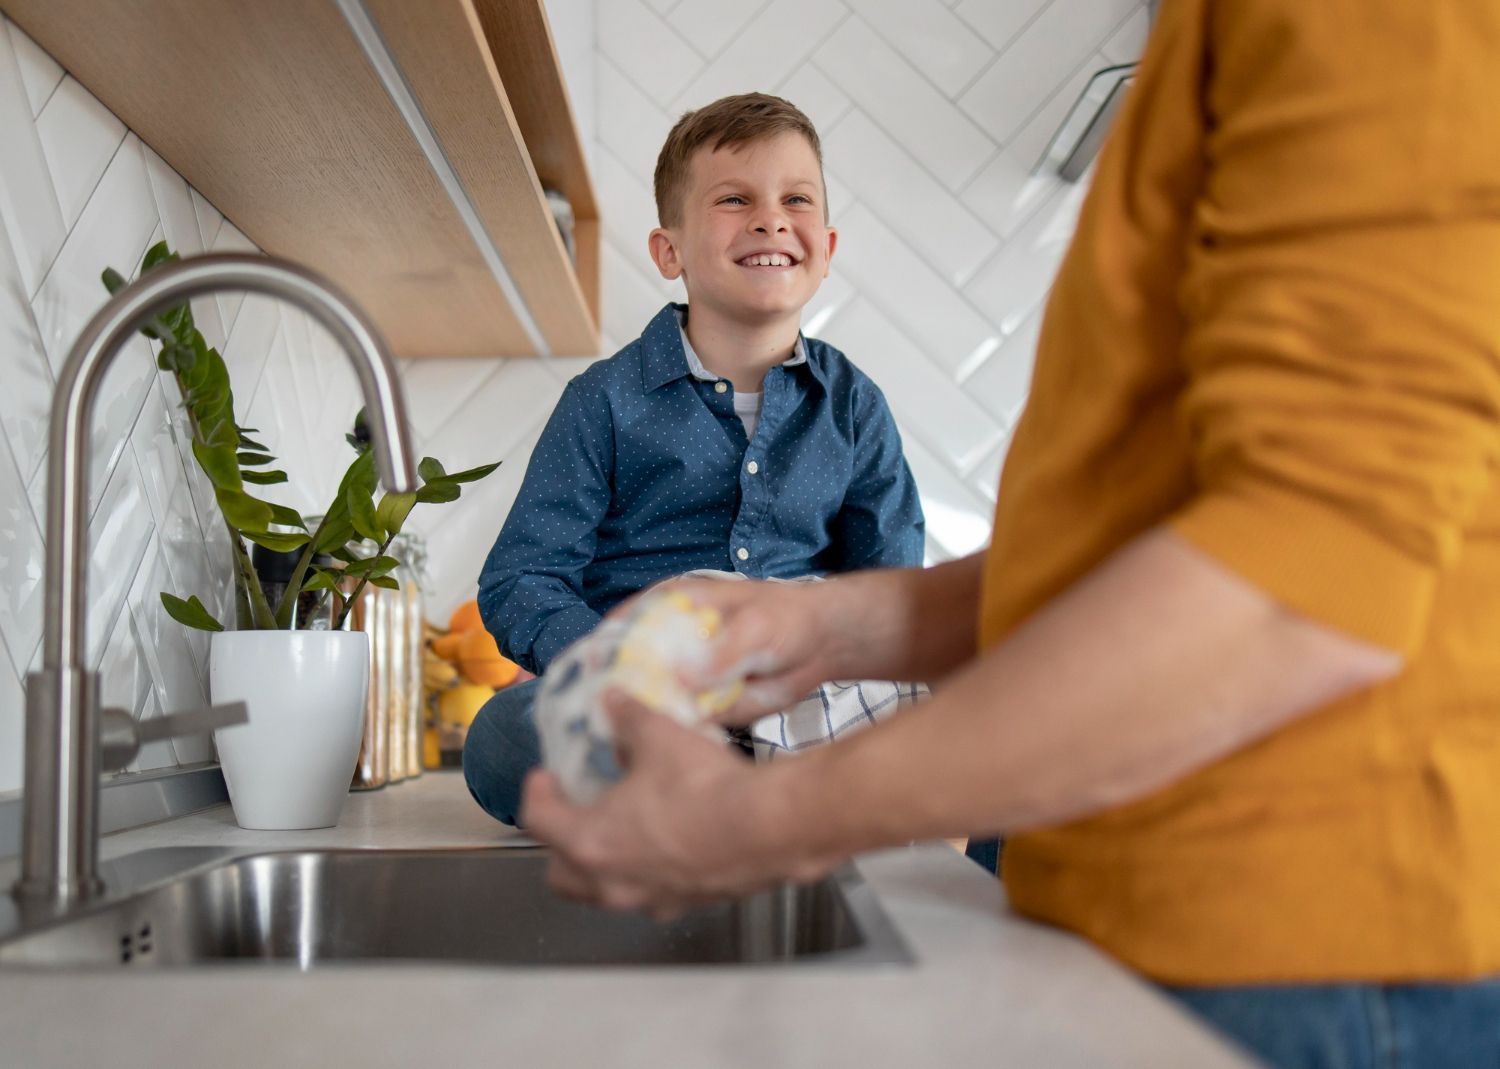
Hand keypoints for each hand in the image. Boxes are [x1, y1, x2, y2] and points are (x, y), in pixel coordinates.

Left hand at [521, 691, 832, 917]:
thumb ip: (628, 718)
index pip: (538, 821)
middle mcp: (613, 882)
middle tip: (574, 811)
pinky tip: (671, 839)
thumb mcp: (659, 737)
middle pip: (562, 875)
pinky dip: (648, 870)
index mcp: (590, 842)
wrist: (769, 828)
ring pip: (607, 890)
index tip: (545, 777)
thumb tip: (615, 702)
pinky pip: (651, 893)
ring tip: (625, 825)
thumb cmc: (707, 791)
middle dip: (561, 844)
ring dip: (606, 861)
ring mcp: (650, 900)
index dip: (536, 792)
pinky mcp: (687, 904)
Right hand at [614, 576, 848, 726]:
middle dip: (616, 689)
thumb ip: (721, 652)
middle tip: (606, 714)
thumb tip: (684, 678)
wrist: (821, 645)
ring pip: (651, 699)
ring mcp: (686, 675)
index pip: (625, 623)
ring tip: (631, 737)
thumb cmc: (784, 619)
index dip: (604, 646)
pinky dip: (675, 732)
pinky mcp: (704, 703)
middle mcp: (671, 642)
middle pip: (628, 666)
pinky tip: (672, 743)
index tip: (593, 671)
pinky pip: (681, 721)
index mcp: (673, 606)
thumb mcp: (754, 628)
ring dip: (642, 718)